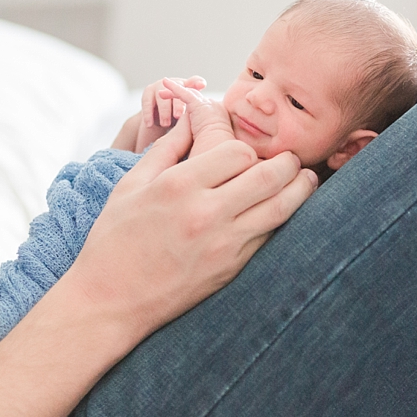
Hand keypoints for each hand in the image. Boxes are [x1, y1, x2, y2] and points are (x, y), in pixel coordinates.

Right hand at [71, 113, 317, 338]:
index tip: (249, 150)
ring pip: (280, 209)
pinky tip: (287, 210)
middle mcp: (205, 213)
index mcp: (179, 185)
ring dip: (300, 190)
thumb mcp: (131, 184)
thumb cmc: (114, 240)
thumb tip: (192, 115)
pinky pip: (269, 237)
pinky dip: (283, 220)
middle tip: (293, 158)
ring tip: (307, 179)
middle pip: (268, 176)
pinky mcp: (231, 269)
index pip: (238, 152)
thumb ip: (167, 147)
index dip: (249, 147)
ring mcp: (222, 245)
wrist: (110, 301)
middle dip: (288, 162)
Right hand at [136, 76, 205, 151]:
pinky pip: (146, 104)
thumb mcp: (194, 114)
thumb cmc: (184, 114)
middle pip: (176, 92)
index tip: (203, 85)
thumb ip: (205, 112)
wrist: (163, 116)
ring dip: (164, 112)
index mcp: (187, 85)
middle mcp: (173, 83)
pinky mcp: (147, 94)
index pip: (194, 82)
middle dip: (178, 105)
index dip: (197, 83)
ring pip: (161, 98)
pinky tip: (150, 125)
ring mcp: (159, 87)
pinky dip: (148, 114)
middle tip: (179, 116)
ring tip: (167, 124)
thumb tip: (222, 119)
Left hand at [159, 78, 235, 156]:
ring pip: (189, 94)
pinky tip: (165, 83)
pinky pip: (184, 93)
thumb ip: (201, 137)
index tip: (178, 112)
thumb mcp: (207, 140)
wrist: (217, 148)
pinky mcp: (199, 104)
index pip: (202, 106)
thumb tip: (195, 145)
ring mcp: (208, 104)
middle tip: (166, 97)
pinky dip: (174, 88)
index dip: (188, 107)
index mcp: (217, 115)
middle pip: (195, 97)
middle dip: (180, 96)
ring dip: (174, 92)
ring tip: (160, 93)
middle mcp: (214, 107)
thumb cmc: (212, 149)